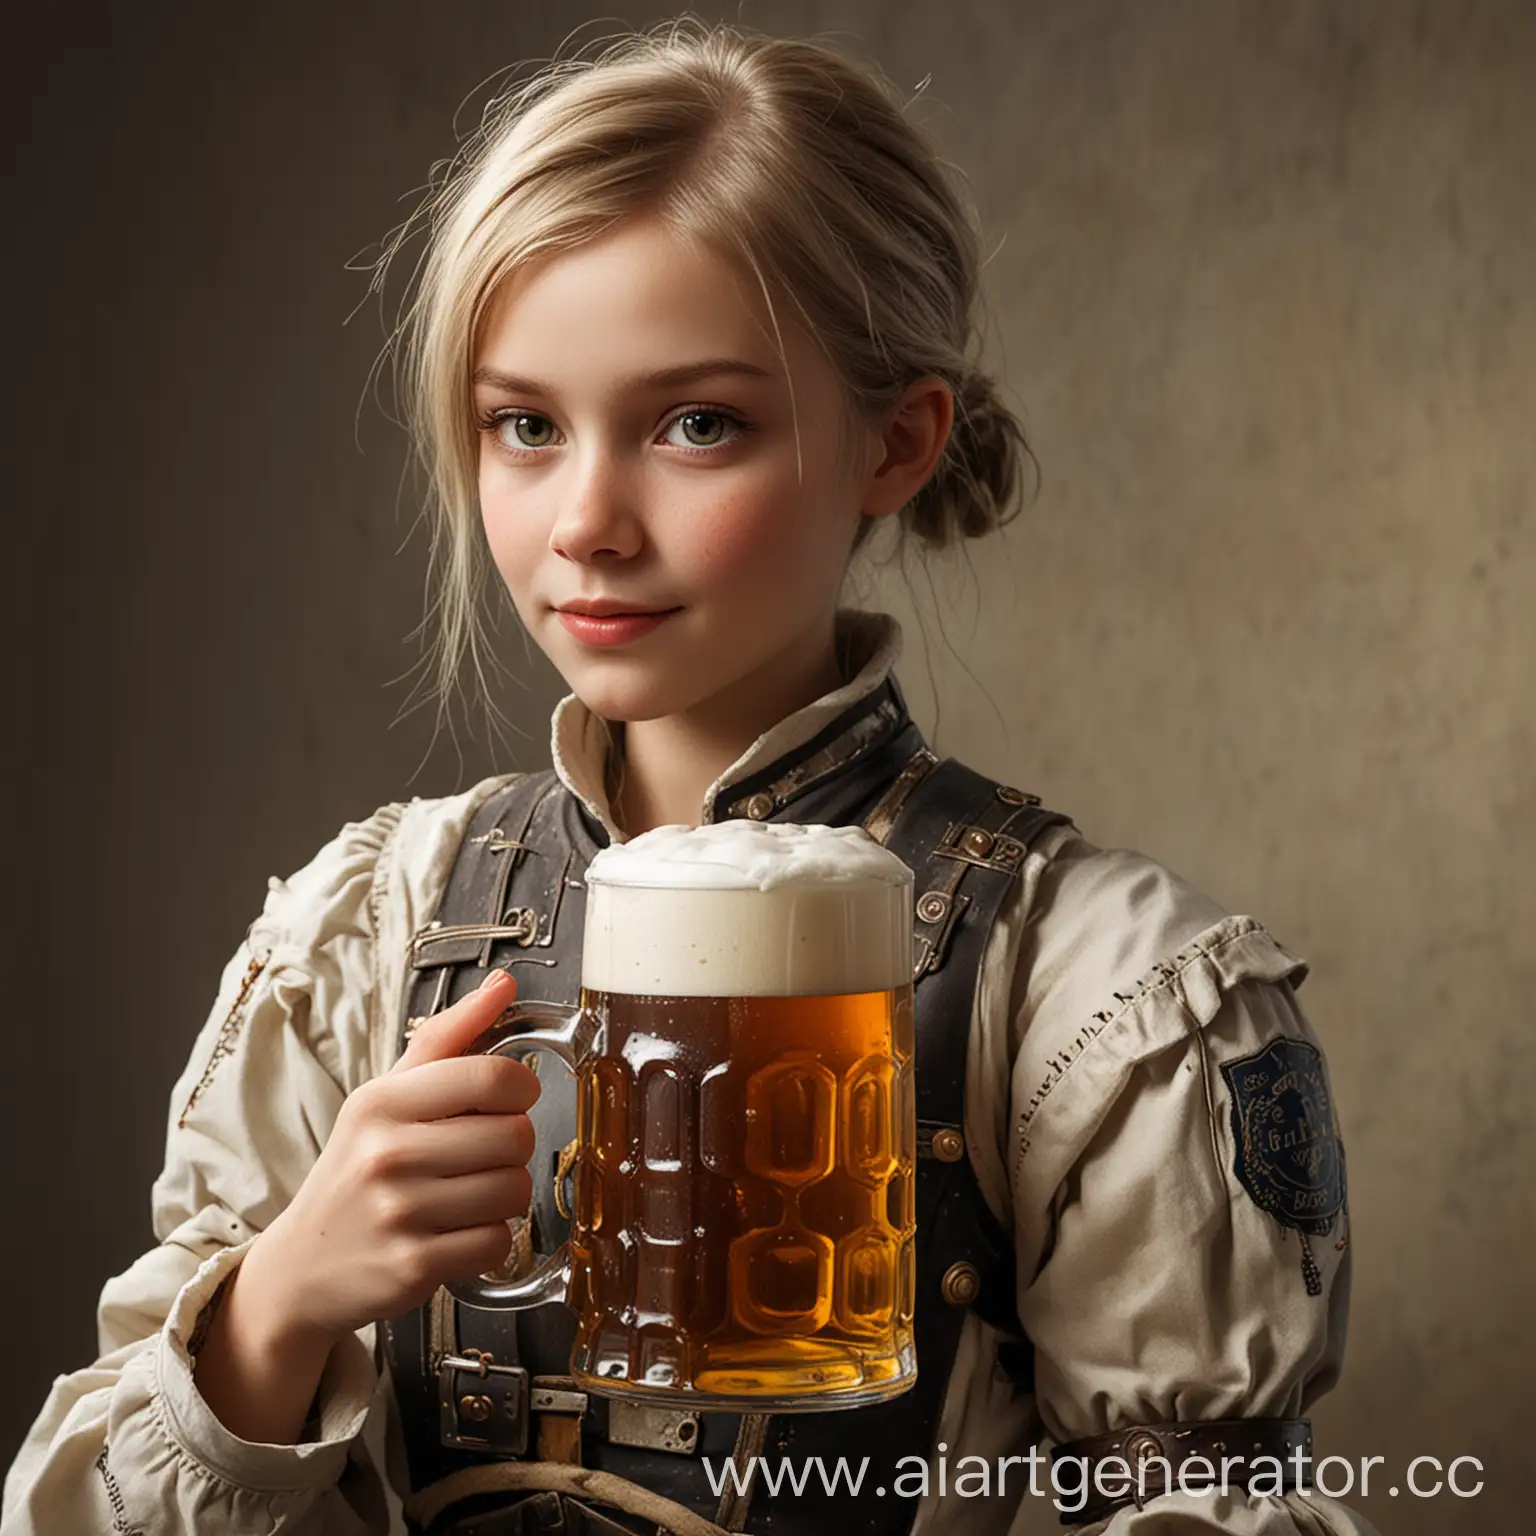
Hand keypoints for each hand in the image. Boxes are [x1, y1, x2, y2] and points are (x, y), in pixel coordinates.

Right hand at [239, 968, 539, 1348]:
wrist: (302, 1267)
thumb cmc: (357, 1169)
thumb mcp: (387, 1096)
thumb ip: (449, 1035)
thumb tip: (505, 983)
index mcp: (382, 1101)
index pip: (494, 1077)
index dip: (522, 1088)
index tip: (507, 1101)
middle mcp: (387, 1154)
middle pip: (516, 1137)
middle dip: (512, 1147)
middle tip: (480, 1157)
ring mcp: (399, 1214)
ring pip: (514, 1191)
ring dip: (504, 1196)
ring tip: (466, 1196)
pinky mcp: (412, 1268)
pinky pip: (496, 1242)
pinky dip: (489, 1241)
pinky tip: (456, 1234)